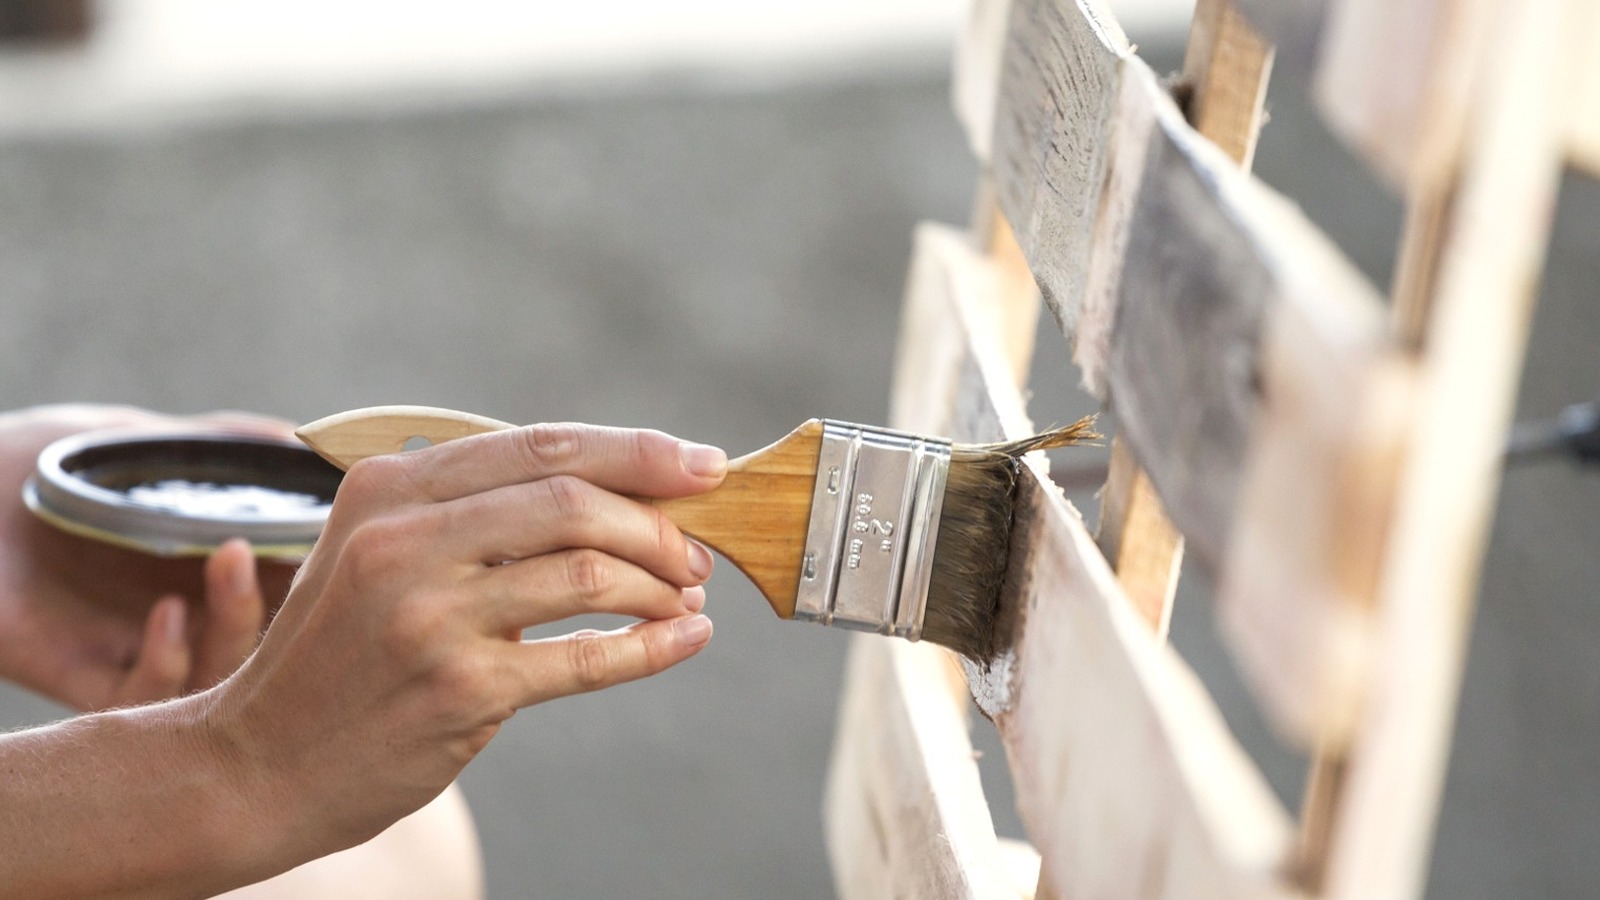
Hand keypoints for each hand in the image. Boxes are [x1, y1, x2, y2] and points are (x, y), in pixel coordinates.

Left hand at [0, 404, 297, 710]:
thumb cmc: (25, 463)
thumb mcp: (133, 441)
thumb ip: (215, 443)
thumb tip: (301, 442)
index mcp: (197, 568)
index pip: (282, 589)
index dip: (315, 574)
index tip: (335, 538)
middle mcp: (177, 615)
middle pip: (270, 644)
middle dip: (294, 607)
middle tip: (285, 551)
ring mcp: (134, 651)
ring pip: (222, 684)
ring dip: (239, 630)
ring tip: (226, 560)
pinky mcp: (86, 679)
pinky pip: (151, 705)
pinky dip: (170, 665)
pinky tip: (164, 616)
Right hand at [199, 423, 723, 864]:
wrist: (258, 763)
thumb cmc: (342, 650)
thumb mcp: (375, 549)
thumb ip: (469, 509)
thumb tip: (613, 486)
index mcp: (389, 488)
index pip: (539, 444)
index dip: (635, 451)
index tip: (701, 464)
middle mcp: (404, 542)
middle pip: (574, 500)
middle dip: (657, 522)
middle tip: (695, 553)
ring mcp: (430, 617)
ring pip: (589, 574)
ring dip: (660, 585)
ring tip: (685, 598)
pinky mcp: (460, 691)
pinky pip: (587, 658)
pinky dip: (653, 647)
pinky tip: (686, 639)